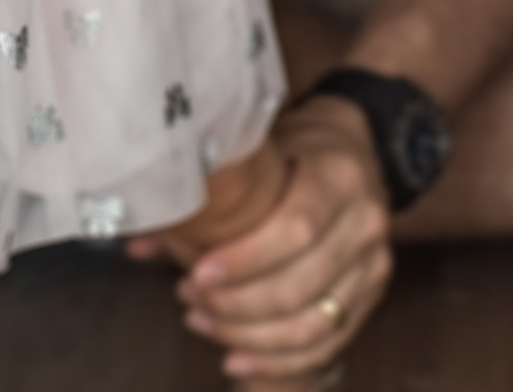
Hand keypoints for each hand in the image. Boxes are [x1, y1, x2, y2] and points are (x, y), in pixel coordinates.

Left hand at [163, 98, 392, 384]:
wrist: (357, 152)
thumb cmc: (294, 150)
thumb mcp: (257, 152)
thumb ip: (204, 194)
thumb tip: (137, 245)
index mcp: (338, 176)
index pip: (296, 230)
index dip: (245, 261)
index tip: (198, 274)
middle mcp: (366, 222)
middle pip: (302, 285)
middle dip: (238, 305)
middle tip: (190, 301)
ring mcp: (374, 265)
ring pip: (315, 323)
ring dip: (251, 336)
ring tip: (201, 322)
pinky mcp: (372, 297)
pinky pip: (329, 345)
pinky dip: (280, 362)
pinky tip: (237, 358)